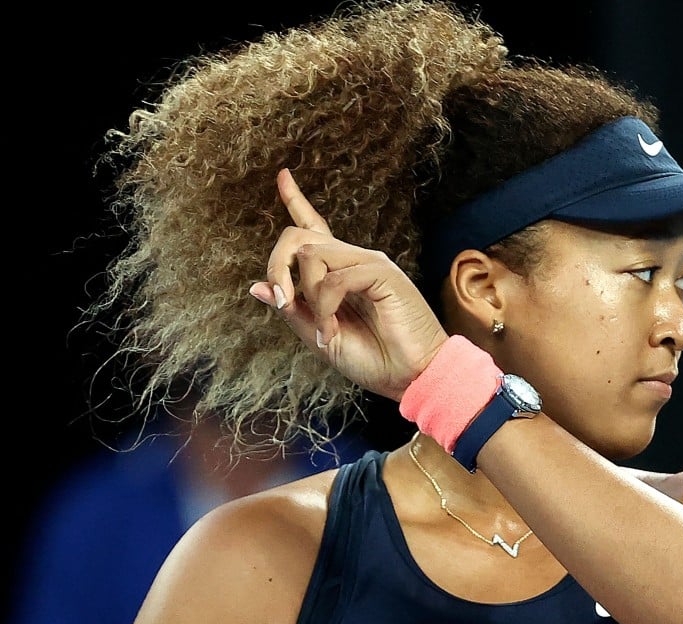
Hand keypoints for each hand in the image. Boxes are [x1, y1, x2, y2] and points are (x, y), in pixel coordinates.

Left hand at [249, 169, 448, 401]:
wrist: (412, 376)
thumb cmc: (373, 360)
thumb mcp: (319, 338)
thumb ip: (292, 311)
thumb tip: (257, 287)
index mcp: (340, 273)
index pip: (314, 227)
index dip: (296, 200)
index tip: (282, 176)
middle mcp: (354, 261)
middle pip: (300, 236)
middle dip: (277, 265)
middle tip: (283, 301)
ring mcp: (369, 263)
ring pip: (312, 254)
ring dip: (307, 296)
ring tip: (324, 329)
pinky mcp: (382, 273)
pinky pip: (335, 278)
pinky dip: (325, 308)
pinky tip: (333, 330)